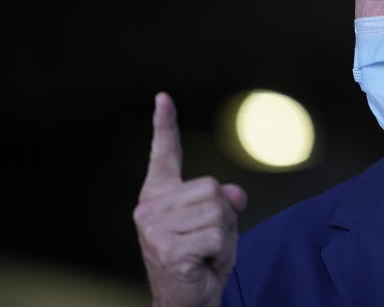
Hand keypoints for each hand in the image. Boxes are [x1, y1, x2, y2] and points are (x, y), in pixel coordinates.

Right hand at [133, 93, 246, 306]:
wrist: (187, 301)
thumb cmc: (200, 261)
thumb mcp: (219, 224)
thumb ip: (223, 201)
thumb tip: (233, 193)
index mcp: (159, 196)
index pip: (164, 154)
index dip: (164, 124)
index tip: (163, 97)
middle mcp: (150, 208)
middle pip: (211, 187)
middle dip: (223, 215)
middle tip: (207, 241)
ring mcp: (155, 228)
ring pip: (217, 211)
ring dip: (224, 235)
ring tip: (205, 253)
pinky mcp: (167, 248)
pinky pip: (217, 235)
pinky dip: (222, 251)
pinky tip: (202, 263)